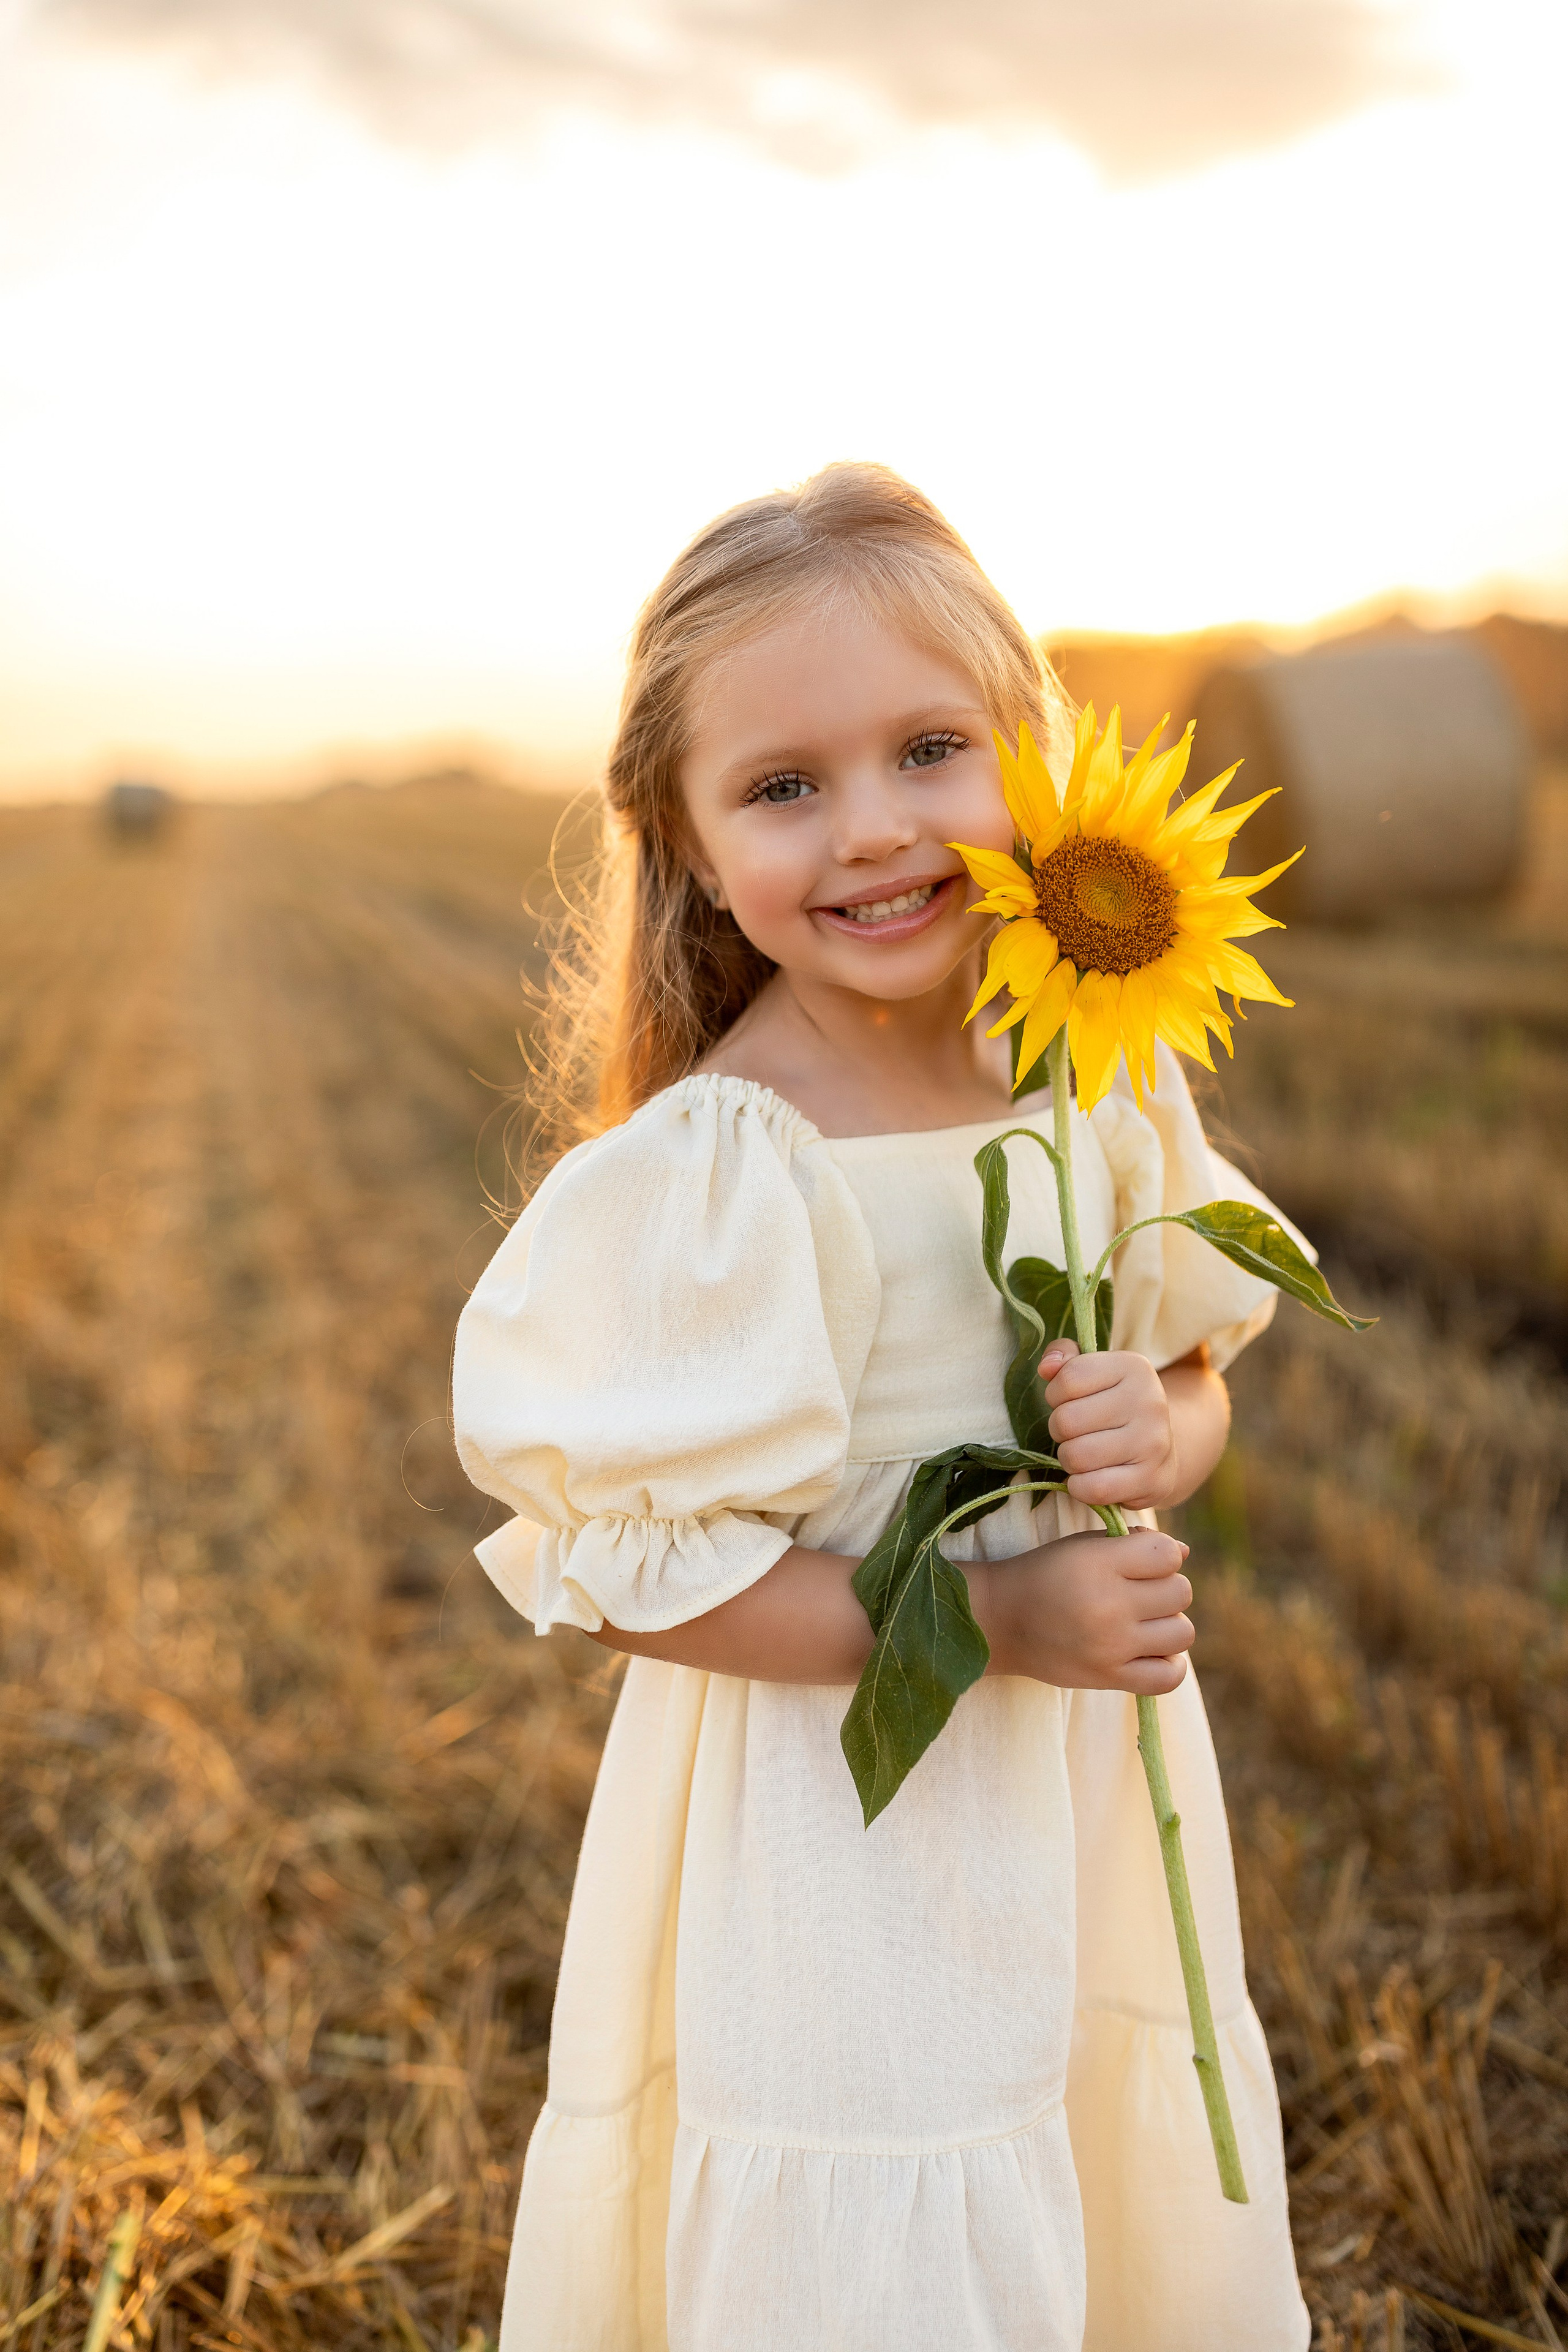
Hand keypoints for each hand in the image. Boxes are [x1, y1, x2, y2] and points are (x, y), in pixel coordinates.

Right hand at [973, 1527, 1193, 1694]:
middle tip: (1139, 1593)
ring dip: (1169, 1625)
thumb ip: (1133, 1543)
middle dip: (1165, 1588)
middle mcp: (1108, 1604)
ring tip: (1143, 1622)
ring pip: (1183, 1633)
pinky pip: (1169, 1676)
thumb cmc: (1045, 1574)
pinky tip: (1150, 1651)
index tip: (1141, 1562)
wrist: (999, 1621)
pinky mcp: (1109, 1678)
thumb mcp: (1081, 1546)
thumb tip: (1185, 1552)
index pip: (1168, 1555)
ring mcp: (1111, 1645)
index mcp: (1099, 1563)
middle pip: (1181, 1593)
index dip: (1162, 1555)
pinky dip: (1169, 1664)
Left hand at [1040, 1338, 1180, 1511]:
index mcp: (1134, 1367)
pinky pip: (1092, 1489)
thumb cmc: (1114, 1406)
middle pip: (1066, 1420)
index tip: (1070, 1401)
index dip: (1056, 1394)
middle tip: (1076, 1433)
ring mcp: (1153, 1443)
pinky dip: (1079, 1487)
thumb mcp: (1094, 1372)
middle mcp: (1149, 1402)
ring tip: (1084, 1454)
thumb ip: (1064, 1359)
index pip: (1067, 1379)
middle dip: (1060, 1430)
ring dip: (1069, 1460)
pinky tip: (1089, 1478)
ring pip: (1075, 1456)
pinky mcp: (1151, 1480)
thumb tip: (1046, 1367)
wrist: (1160, 1451)